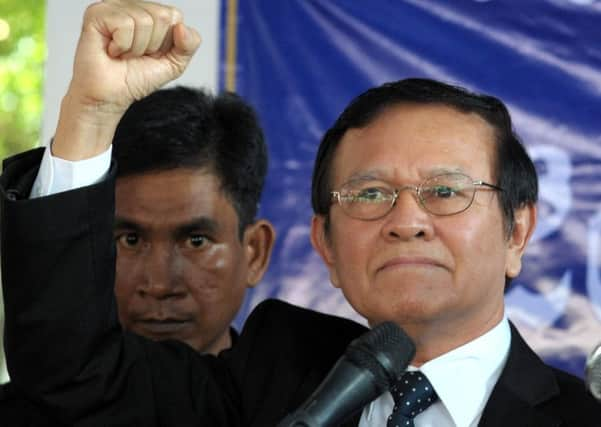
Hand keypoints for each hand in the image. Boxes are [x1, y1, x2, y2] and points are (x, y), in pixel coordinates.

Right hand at [53, 0, 200, 159]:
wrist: (112, 96)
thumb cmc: (136, 78)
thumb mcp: (175, 64)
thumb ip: (190, 45)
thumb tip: (182, 27)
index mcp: (151, 13)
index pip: (175, 16)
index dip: (167, 42)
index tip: (152, 54)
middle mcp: (133, 6)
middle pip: (162, 16)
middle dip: (153, 45)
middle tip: (135, 55)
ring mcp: (113, 6)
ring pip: (144, 21)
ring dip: (136, 48)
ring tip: (123, 54)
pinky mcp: (96, 13)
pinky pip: (124, 24)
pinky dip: (122, 45)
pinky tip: (112, 50)